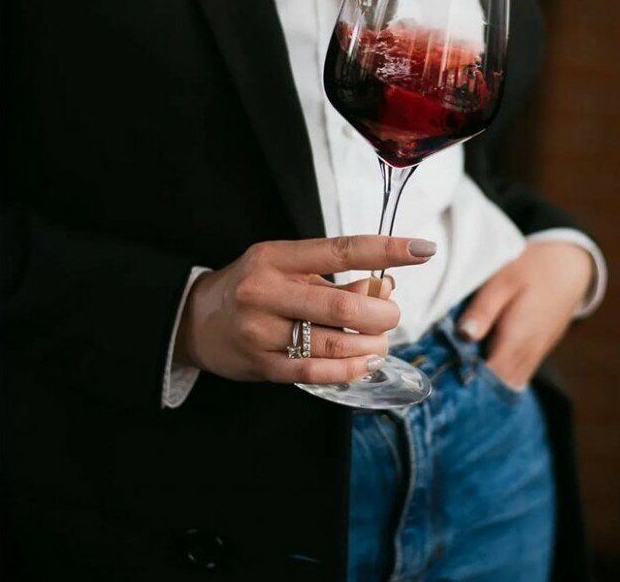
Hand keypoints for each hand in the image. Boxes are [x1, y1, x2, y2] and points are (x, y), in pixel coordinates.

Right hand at [175, 235, 435, 384]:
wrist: (197, 320)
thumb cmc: (255, 287)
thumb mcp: (288, 268)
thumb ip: (335, 276)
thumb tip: (386, 288)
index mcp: (276, 257)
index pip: (341, 249)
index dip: (386, 251)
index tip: (423, 250)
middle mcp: (266, 291)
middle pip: (341, 305)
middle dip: (381, 314)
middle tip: (392, 315)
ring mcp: (261, 331)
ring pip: (332, 342)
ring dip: (370, 344)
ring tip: (381, 341)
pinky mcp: (261, 365)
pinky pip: (315, 370)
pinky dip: (349, 368)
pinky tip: (364, 363)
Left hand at [457, 241, 593, 390]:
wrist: (570, 268)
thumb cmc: (532, 268)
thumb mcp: (503, 280)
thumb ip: (484, 309)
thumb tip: (464, 336)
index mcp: (516, 338)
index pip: (489, 377)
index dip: (464, 381)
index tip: (441, 375)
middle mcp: (527, 355)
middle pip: (496, 386)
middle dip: (471, 386)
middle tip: (443, 376)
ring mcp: (533, 357)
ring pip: (507, 384)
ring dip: (485, 382)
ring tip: (457, 371)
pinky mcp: (535, 354)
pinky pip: (516, 375)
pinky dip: (498, 375)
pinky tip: (478, 363)